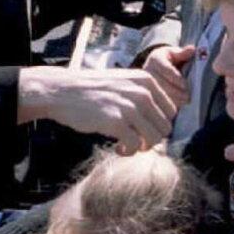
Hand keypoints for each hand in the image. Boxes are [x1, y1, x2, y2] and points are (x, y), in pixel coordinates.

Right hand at [18, 66, 176, 153]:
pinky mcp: (116, 122)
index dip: (159, 124)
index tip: (144, 130)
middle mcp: (142, 92)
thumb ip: (142, 95)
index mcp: (146, 81)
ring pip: (155, 139)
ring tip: (128, 145)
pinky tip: (118, 149)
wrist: (62, 90)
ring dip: (143, 147)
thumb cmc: (92, 90)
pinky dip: (129, 152)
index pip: (171, 111)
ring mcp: (129, 107)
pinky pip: (135, 146)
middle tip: (136, 140)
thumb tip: (162, 121)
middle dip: (152, 138)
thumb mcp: (123, 82)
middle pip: (165, 127)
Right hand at [143, 44, 193, 105]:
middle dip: (176, 91)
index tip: (185, 85)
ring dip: (173, 99)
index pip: (165, 69)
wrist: (157, 70)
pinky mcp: (147, 95)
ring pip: (157, 94)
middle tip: (188, 96)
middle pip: (160, 83)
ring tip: (185, 101)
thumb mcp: (175, 53)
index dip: (176, 78)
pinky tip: (177, 106)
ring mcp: (144, 84)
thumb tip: (192, 49)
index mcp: (155, 59)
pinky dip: (167, 105)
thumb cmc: (169, 60)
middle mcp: (147, 72)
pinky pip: (156, 102)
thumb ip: (183, 53)